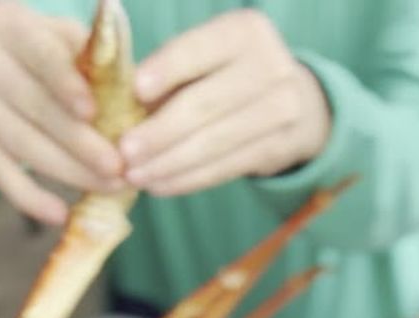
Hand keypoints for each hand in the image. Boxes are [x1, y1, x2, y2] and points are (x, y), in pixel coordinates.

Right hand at [0, 0, 122, 223]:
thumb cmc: (36, 57)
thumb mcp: (59, 41)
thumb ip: (94, 60)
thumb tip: (143, 94)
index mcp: (9, 23)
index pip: (42, 55)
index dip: (68, 85)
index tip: (95, 113)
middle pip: (38, 108)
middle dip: (83, 144)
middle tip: (121, 169)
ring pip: (25, 146)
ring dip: (70, 173)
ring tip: (109, 188)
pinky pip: (2, 176)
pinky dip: (32, 199)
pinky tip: (60, 214)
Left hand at [119, 9, 330, 195]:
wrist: (298, 102)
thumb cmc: (230, 76)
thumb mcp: (207, 58)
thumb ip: (170, 75)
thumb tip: (120, 109)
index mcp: (244, 31)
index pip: (198, 50)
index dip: (167, 69)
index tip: (135, 90)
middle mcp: (270, 66)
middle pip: (205, 104)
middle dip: (160, 132)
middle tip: (125, 152)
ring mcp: (282, 109)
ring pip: (214, 143)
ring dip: (169, 163)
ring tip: (136, 175)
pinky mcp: (280, 147)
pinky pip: (225, 167)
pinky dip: (188, 179)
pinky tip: (160, 185)